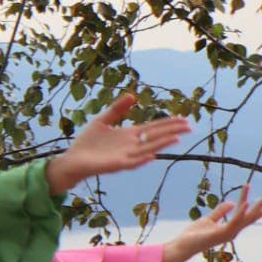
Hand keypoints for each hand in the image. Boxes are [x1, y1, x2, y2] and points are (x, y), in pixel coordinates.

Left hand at [45, 93, 191, 194]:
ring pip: (147, 149)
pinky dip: (142, 159)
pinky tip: (152, 154)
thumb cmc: (87, 142)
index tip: (183, 119)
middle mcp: (130, 146)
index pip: (152, 128)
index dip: (167, 123)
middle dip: (171, 131)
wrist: (72, 159)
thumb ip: (117, 109)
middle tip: (189, 126)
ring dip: (161, 144)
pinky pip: (132, 162)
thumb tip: (132, 95)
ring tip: (176, 138)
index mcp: (129, 135)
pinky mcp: (115, 165)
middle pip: (155, 137)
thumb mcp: (102, 120)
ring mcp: (124, 156)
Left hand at [160, 186, 261, 261]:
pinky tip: (245, 203)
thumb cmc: (193, 235)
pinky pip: (233, 222)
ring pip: (246, 218)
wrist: (182, 246)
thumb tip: (232, 202)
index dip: (247, 199)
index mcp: (229, 228)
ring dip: (256, 206)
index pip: (243, 213)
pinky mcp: (220, 233)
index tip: (248, 186)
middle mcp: (231, 232)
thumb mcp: (208, 219)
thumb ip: (220, 212)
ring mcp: (227, 233)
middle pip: (250, 217)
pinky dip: (240, 212)